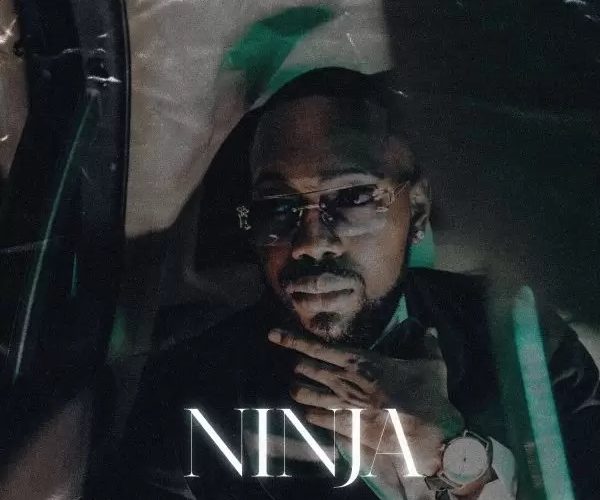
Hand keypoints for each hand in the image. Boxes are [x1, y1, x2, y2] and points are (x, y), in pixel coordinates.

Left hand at [268, 328, 464, 477]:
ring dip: (300, 389)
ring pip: (308, 395)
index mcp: (363, 362)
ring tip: (294, 387)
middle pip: (309, 369)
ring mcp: (346, 407)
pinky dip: (312, 415)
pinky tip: (308, 413)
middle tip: (293, 363)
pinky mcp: (349, 428)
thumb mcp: (432, 364)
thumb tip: (430, 327)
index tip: (274, 335)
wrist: (431, 434)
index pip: (320, 348)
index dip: (294, 341)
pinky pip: (320, 419)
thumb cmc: (430, 395)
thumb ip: (428, 343)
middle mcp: (348, 382)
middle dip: (297, 364)